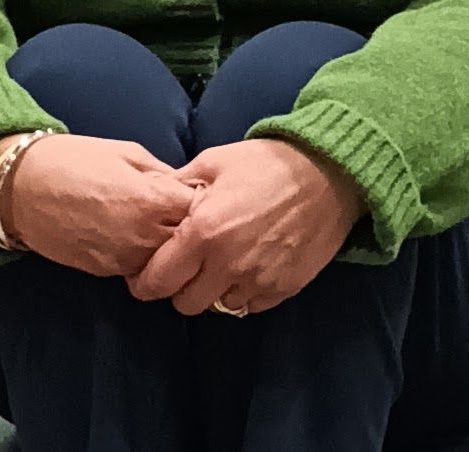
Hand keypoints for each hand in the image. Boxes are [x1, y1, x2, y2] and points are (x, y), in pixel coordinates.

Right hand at [4, 135, 201, 278]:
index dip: (202, 199)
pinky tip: (134, 234)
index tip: (199, 191)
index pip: (200, 210)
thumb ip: (161, 173)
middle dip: (191, 227)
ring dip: (168, 246)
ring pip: (165, 262)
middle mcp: (142, 237)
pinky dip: (144, 255)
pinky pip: (139, 268)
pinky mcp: (106, 273)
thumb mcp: (126, 152)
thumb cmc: (74, 159)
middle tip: (182, 210)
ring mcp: (124, 260)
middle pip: (188, 242)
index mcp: (151, 200)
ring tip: (158, 223)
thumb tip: (186, 186)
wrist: (23, 186)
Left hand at [127, 139, 364, 316]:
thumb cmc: (266, 162)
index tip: (142, 280)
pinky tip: (248, 266)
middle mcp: (228, 264)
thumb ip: (181, 184)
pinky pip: (251, 305)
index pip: (159, 280)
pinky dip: (244, 292)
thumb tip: (156, 198)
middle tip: (184, 268)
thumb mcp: (214, 161)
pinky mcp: (283, 289)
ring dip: (214, 291)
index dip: (145, 283)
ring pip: (219, 307)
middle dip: (179, 289)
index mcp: (203, 231)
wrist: (326, 173)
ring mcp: (258, 280)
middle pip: (186, 304)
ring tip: (221, 263)